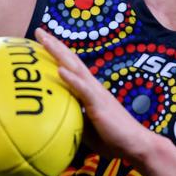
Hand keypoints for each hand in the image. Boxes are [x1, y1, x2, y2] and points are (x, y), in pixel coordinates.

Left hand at [35, 28, 154, 163]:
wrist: (135, 144)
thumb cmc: (111, 139)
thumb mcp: (86, 127)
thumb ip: (72, 118)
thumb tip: (51, 123)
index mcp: (89, 90)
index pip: (71, 67)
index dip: (57, 54)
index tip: (42, 42)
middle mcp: (93, 86)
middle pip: (71, 61)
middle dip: (55, 45)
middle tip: (39, 31)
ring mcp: (96, 93)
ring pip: (76, 68)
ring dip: (60, 53)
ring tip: (46, 41)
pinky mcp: (99, 104)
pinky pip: (83, 89)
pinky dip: (72, 78)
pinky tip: (60, 70)